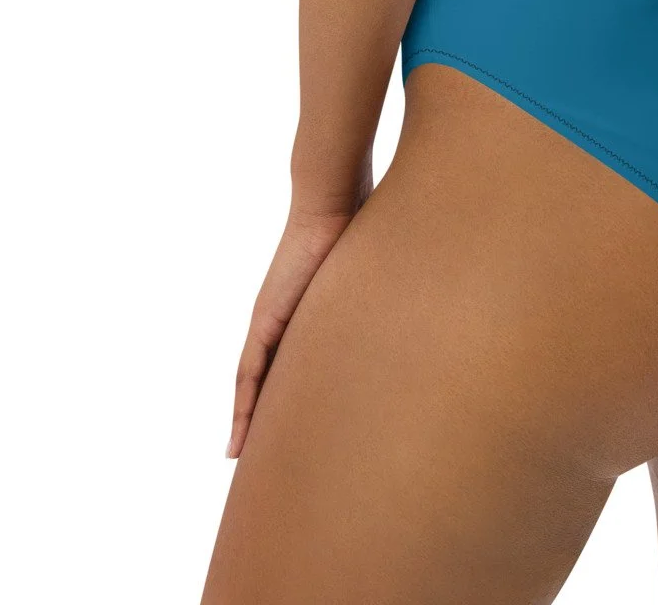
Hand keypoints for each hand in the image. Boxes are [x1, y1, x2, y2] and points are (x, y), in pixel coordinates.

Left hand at [227, 184, 369, 458]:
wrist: (332, 202)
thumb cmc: (360, 226)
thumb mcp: (370, 274)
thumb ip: (379, 291)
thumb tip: (417, 302)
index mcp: (308, 312)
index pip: (292, 362)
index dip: (286, 395)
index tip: (288, 427)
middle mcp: (284, 318)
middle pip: (267, 377)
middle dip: (265, 415)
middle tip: (261, 455)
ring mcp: (270, 318)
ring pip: (251, 380)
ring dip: (247, 418)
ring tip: (242, 455)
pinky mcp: (265, 320)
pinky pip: (248, 372)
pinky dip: (243, 404)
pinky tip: (240, 433)